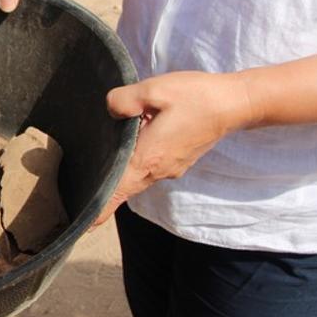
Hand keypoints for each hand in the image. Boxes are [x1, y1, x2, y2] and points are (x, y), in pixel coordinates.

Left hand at [94, 71, 254, 225]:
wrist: (235, 104)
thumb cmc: (196, 97)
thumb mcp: (155, 89)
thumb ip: (124, 100)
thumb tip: (110, 110)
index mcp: (147, 159)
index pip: (116, 193)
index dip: (98, 210)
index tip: (83, 226)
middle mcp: (158, 171)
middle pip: (123, 189)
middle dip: (104, 194)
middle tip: (80, 195)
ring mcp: (171, 168)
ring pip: (136, 178)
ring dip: (120, 175)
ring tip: (97, 169)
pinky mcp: (178, 161)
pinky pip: (149, 168)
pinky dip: (134, 165)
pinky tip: (128, 146)